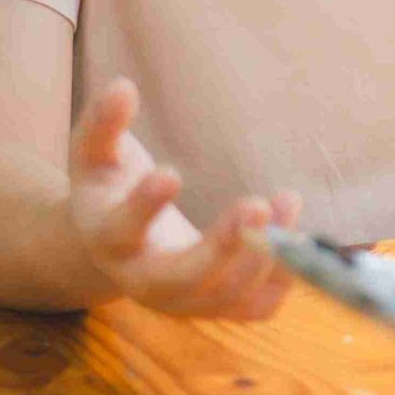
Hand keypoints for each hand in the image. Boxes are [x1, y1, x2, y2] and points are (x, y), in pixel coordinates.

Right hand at [66, 77, 301, 317]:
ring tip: (286, 202)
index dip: (143, 206)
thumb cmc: (109, 188)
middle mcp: (143, 281)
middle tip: (254, 204)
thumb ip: (103, 124)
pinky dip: (283, 278)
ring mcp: (184, 300)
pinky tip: (299, 235)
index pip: (121, 231)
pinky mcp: (219, 306)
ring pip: (225, 294)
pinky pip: (257, 307)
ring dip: (262, 255)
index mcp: (108, 240)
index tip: (169, 173)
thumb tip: (122, 87)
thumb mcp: (95, 154)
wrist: (116, 247)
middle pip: (180, 279)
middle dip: (221, 247)